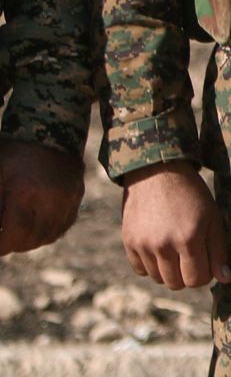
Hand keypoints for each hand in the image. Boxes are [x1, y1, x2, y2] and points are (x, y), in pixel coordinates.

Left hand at [0, 139, 84, 254]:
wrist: (50, 130)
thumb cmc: (14, 153)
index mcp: (25, 194)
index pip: (11, 237)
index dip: (0, 246)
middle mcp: (50, 200)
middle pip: (30, 240)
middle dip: (13, 244)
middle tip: (3, 239)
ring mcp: (67, 199)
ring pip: (48, 236)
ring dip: (31, 240)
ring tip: (18, 232)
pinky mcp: (77, 196)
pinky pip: (63, 225)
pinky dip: (48, 231)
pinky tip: (36, 224)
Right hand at [120, 161, 230, 289]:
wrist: (158, 172)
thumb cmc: (192, 194)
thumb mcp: (212, 217)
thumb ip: (218, 250)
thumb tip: (225, 280)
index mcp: (189, 238)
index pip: (197, 279)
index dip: (205, 275)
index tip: (206, 262)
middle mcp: (163, 245)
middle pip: (176, 283)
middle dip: (187, 275)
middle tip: (191, 256)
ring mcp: (143, 245)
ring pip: (158, 279)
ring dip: (169, 271)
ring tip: (176, 250)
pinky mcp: (129, 242)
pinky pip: (140, 270)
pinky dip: (151, 265)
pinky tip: (160, 248)